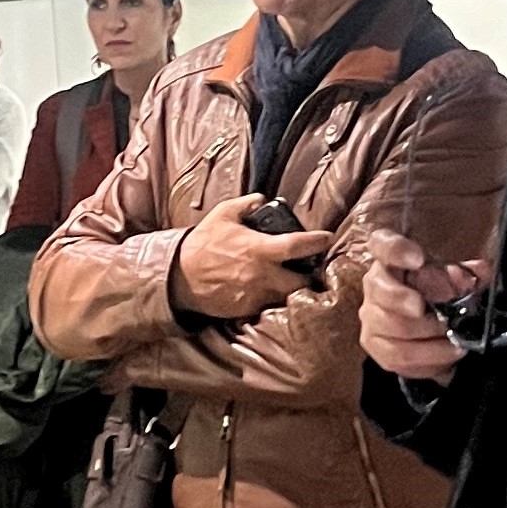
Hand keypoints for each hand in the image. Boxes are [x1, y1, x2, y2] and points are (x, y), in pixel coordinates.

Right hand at [172, 195, 331, 321]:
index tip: (327, 238)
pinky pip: (268, 306)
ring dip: (292, 291)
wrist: (179, 276)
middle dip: (308, 278)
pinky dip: (272, 300)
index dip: (316, 242)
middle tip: (309, 271)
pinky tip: (269, 293)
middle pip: (301, 282)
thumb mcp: (222, 215)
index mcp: (259, 249)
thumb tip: (262, 198)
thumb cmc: (202, 244)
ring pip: (286, 297)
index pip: (297, 246)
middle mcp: (262, 275)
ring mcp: (255, 295)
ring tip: (292, 283)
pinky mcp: (246, 309)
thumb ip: (245, 204)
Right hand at [360, 232, 492, 381]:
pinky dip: (428, 358)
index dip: (396, 250)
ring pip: (392, 327)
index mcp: (393, 257)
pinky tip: (448, 354)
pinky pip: (398, 356)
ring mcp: (372, 317)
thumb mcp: (457, 278)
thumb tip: (481, 273)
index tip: (418, 258)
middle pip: (380, 289)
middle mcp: (375, 284)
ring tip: (454, 339)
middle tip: (428, 308)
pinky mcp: (376, 346)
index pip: (383, 243)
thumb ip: (469, 274)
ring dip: (427, 335)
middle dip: (405, 300)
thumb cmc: (440, 293)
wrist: (430, 327)